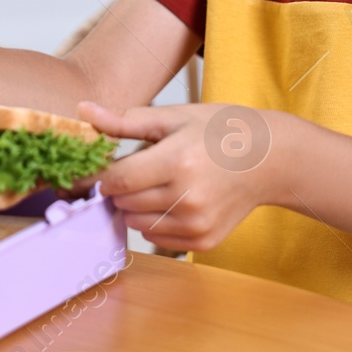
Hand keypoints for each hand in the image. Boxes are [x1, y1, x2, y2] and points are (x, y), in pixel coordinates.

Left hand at [79, 100, 276, 252]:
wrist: (270, 159)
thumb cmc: (220, 131)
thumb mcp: (173, 117)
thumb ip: (124, 120)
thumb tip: (82, 110)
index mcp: (177, 162)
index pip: (116, 180)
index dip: (98, 175)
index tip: (93, 169)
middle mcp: (186, 198)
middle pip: (123, 202)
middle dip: (121, 187)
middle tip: (140, 168)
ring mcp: (196, 224)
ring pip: (135, 222)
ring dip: (136, 205)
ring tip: (160, 182)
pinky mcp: (204, 241)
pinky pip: (156, 237)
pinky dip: (154, 220)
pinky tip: (174, 199)